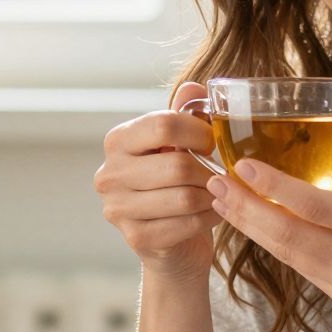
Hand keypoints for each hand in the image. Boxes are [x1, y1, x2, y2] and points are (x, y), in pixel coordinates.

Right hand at [95, 81, 218, 279]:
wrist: (172, 242)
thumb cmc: (177, 184)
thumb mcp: (179, 145)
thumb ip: (186, 114)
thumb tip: (194, 88)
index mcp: (118, 141)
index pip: (163, 124)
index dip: (199, 132)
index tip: (213, 142)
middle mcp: (109, 174)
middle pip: (178, 165)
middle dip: (210, 171)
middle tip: (222, 174)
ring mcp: (118, 209)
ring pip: (185, 197)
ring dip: (213, 196)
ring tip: (220, 193)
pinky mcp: (137, 238)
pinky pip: (187, 224)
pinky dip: (210, 217)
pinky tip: (213, 213)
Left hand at [204, 117, 331, 331]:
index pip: (316, 206)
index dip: (275, 188)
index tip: (244, 167)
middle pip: (287, 234)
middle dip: (245, 208)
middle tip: (213, 182)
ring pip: (285, 252)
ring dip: (248, 226)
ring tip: (220, 199)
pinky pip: (298, 265)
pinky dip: (270, 242)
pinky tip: (252, 223)